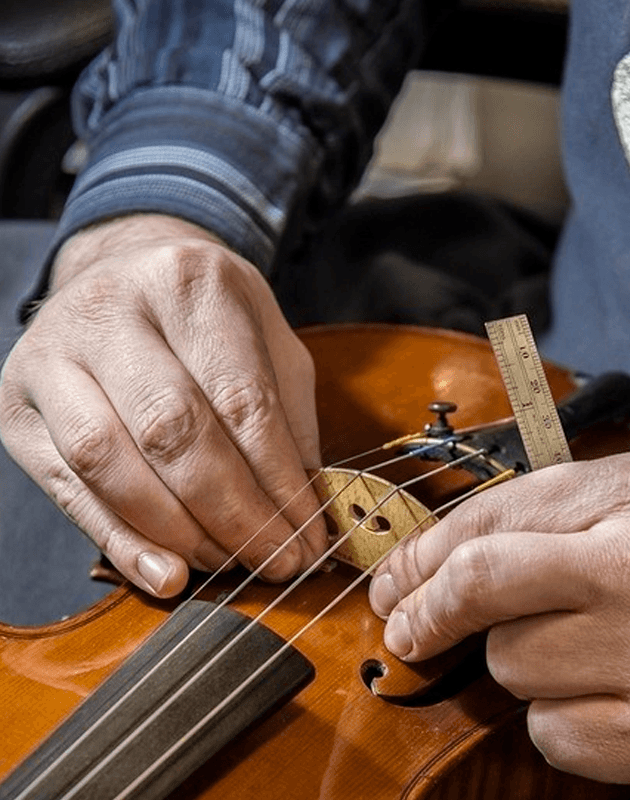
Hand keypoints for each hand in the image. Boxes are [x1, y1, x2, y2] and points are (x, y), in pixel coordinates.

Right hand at [0, 214, 326, 597]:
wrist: (122, 270)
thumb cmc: (209, 317)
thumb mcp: (269, 342)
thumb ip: (289, 420)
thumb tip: (308, 514)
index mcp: (188, 283)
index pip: (240, 398)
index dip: (278, 479)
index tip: (310, 535)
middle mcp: (110, 311)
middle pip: (171, 430)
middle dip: (232, 511)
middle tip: (277, 559)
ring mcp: (50, 357)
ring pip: (107, 461)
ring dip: (176, 532)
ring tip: (229, 564)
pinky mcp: (16, 408)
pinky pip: (67, 489)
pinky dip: (120, 541)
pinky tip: (166, 573)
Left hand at [369, 452, 629, 793]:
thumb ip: (553, 511)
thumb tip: (437, 553)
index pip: (494, 519)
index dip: (424, 554)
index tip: (396, 579)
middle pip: (482, 590)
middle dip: (428, 612)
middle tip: (410, 628)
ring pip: (514, 668)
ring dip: (528, 666)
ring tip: (593, 654)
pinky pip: (552, 734)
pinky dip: (565, 722)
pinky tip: (615, 700)